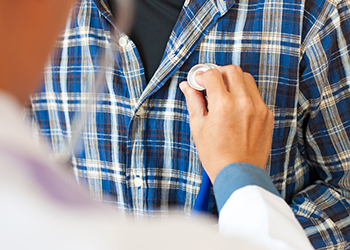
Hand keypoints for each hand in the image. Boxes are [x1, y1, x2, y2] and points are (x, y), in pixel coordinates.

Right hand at [180, 65, 273, 181]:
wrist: (238, 174)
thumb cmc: (217, 156)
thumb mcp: (198, 127)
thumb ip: (193, 101)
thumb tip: (187, 86)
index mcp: (223, 105)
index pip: (212, 74)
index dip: (202, 75)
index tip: (199, 81)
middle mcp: (243, 103)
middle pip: (232, 70)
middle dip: (219, 73)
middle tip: (212, 83)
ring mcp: (258, 108)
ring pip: (247, 79)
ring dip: (233, 81)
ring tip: (224, 94)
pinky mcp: (267, 115)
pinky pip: (256, 94)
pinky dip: (245, 94)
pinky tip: (236, 107)